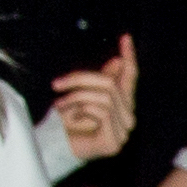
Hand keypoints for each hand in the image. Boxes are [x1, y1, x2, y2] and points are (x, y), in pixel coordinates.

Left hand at [47, 36, 140, 166]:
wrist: (58, 149)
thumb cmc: (68, 121)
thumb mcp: (82, 94)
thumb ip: (101, 80)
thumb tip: (117, 62)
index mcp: (122, 103)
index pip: (130, 76)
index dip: (129, 56)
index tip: (126, 37)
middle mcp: (128, 116)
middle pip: (111, 83)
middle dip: (80, 80)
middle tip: (56, 84)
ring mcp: (123, 131)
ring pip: (105, 96)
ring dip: (76, 97)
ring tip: (59, 104)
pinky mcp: (114, 142)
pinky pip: (102, 111)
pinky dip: (82, 110)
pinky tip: (72, 118)